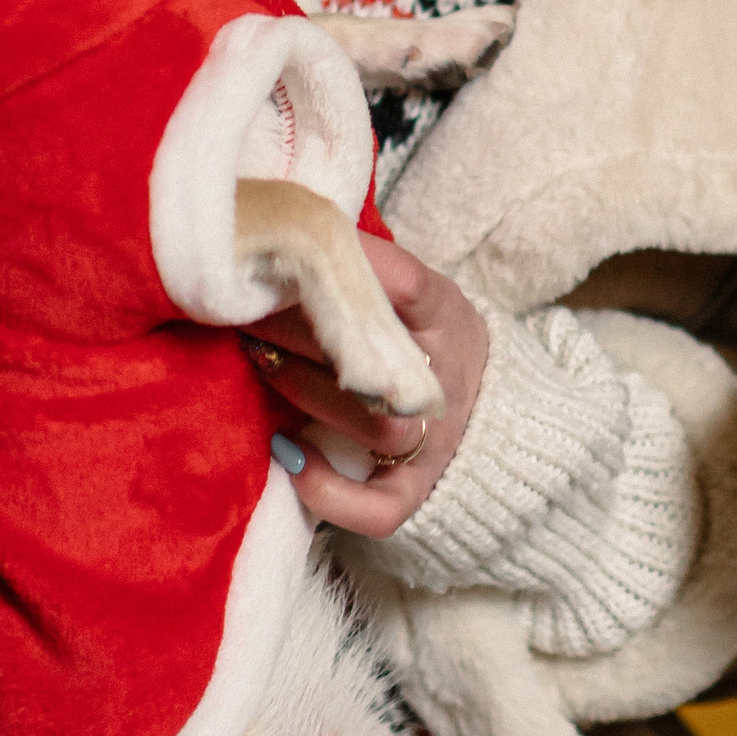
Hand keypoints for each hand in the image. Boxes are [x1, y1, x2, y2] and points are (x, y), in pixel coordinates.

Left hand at [244, 242, 488, 537]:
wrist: (492, 411)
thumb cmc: (425, 339)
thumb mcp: (416, 293)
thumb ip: (369, 271)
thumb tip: (287, 228)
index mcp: (447, 316)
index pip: (407, 284)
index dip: (350, 268)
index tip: (292, 251)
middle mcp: (445, 379)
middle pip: (376, 355)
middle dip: (297, 328)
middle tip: (244, 308)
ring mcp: (435, 441)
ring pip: (375, 425)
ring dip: (304, 390)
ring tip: (258, 360)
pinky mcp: (417, 491)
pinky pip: (379, 507)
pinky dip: (328, 489)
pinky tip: (287, 453)